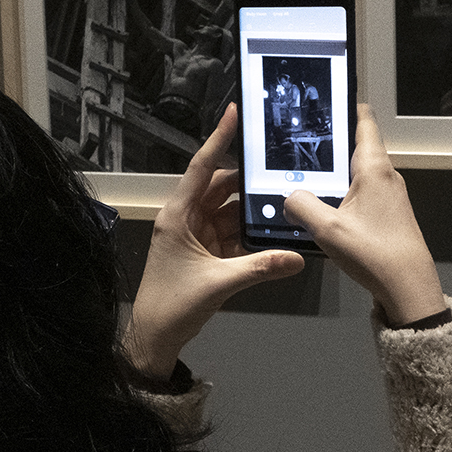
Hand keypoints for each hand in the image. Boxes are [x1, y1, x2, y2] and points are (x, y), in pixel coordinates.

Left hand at [125, 103, 304, 377]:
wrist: (155, 338)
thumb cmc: (172, 305)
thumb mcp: (219, 283)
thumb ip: (259, 267)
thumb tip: (295, 258)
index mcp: (178, 215)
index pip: (200, 168)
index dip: (218, 139)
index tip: (232, 113)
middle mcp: (185, 219)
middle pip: (219, 188)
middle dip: (247, 183)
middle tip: (279, 172)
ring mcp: (195, 235)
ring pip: (228, 212)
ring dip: (250, 212)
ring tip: (282, 203)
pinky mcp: (204, 252)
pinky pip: (230, 233)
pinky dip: (248, 233)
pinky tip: (270, 232)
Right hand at [282, 105, 444, 326]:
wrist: (409, 288)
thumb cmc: (376, 254)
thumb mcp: (327, 229)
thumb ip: (301, 206)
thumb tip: (289, 198)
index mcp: (374, 168)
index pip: (364, 121)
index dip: (346, 104)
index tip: (329, 93)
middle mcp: (386, 176)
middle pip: (357, 146)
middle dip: (331, 142)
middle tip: (302, 139)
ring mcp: (390, 196)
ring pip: (357, 173)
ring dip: (335, 173)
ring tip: (307, 176)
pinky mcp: (389, 215)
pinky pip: (361, 194)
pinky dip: (343, 194)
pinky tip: (326, 210)